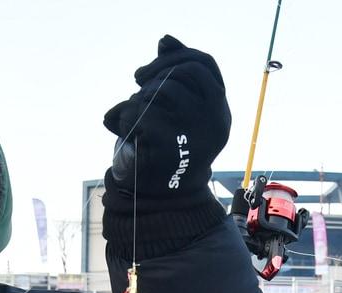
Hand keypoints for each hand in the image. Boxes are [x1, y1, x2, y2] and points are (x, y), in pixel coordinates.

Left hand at [102, 35, 230, 200]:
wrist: (163, 201)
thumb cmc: (168, 152)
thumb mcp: (178, 113)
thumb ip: (175, 78)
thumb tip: (165, 41)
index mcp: (219, 112)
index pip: (205, 64)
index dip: (179, 53)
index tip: (158, 52)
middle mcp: (214, 121)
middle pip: (184, 72)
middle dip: (155, 72)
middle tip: (137, 81)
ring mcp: (195, 134)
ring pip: (161, 92)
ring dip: (139, 98)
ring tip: (133, 115)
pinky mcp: (169, 147)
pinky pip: (139, 114)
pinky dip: (123, 117)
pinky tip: (122, 129)